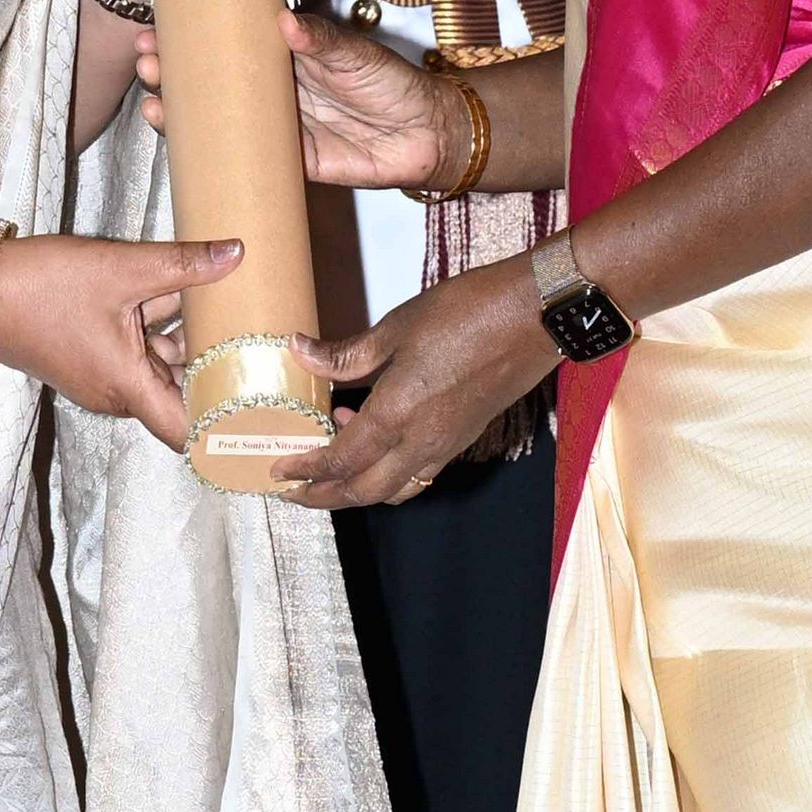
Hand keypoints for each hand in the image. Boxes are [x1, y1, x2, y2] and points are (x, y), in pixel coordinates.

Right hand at [0, 228, 242, 449]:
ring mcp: (99, 378)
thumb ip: (184, 264)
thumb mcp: (122, 268)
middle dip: (218, 376)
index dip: (226, 428)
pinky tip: (185, 299)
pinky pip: (137, 355)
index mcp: (126, 387)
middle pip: (180, 397)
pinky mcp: (88, 358)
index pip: (188, 431)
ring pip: (160, 370)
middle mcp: (115, 393)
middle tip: (262, 353)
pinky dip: (161, 335)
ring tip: (235, 318)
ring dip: (189, 347)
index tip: (260, 414)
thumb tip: (236, 254)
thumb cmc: (41, 287)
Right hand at [132, 5, 456, 190]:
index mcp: (284, 56)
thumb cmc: (391, 82)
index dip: (193, 36)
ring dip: (180, 111)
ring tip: (151, 99)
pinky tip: (182, 144)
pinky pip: (241, 157)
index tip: (159, 26)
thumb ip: (321, 40)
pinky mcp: (285, 161)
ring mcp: (274, 126)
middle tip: (146, 63)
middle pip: (211, 81)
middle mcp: (271, 90)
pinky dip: (210, 152)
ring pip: (216, 119)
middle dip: (173, 72)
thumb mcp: (355, 53)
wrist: (425, 134)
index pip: (228, 43)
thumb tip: (285, 23)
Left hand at [273, 260, 557, 507]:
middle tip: (292, 491)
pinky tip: (377, 440)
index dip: (303, 470)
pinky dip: (388, 473)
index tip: (276, 469)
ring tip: (332, 468)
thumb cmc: (469, 314)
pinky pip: (417, 475)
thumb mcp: (397, 328)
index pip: (338, 461)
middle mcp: (421, 442)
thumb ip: (346, 353)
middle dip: (323, 498)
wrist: (535, 316)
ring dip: (357, 489)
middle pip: (362, 492)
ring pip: (392, 490)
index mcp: (397, 415)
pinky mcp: (463, 438)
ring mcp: (445, 445)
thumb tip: (299, 352)